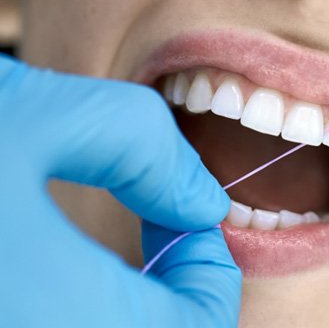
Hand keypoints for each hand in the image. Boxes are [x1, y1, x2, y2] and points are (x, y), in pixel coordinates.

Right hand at [0, 55, 240, 326]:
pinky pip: (75, 324)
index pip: (196, 327)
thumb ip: (138, 146)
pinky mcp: (1, 325)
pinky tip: (70, 253)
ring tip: (122, 233)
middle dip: (180, 285)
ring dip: (142, 297)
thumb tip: (203, 198)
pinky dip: (97, 303)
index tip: (193, 217)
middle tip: (164, 224)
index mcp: (59, 313)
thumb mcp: (30, 116)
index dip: (213, 270)